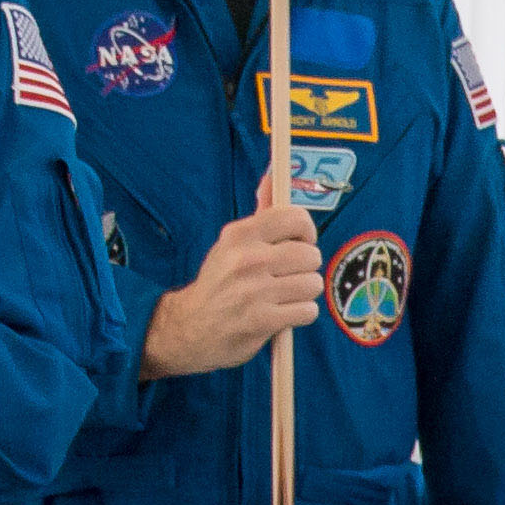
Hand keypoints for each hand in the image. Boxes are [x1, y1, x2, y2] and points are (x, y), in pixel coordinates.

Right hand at [143, 199, 326, 377]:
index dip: (306, 232)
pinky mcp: (262, 320)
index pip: (296, 218)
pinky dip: (300, 314)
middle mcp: (247, 258)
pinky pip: (308, 310)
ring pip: (313, 284)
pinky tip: (282, 313)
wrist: (192, 326)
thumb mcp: (232, 244)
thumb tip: (273, 178)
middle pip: (311, 254)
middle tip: (287, 275)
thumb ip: (260, 213)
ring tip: (282, 296)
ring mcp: (255, 291)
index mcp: (240, 234)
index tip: (300, 242)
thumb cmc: (220, 282)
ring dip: (303, 293)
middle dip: (305, 267)